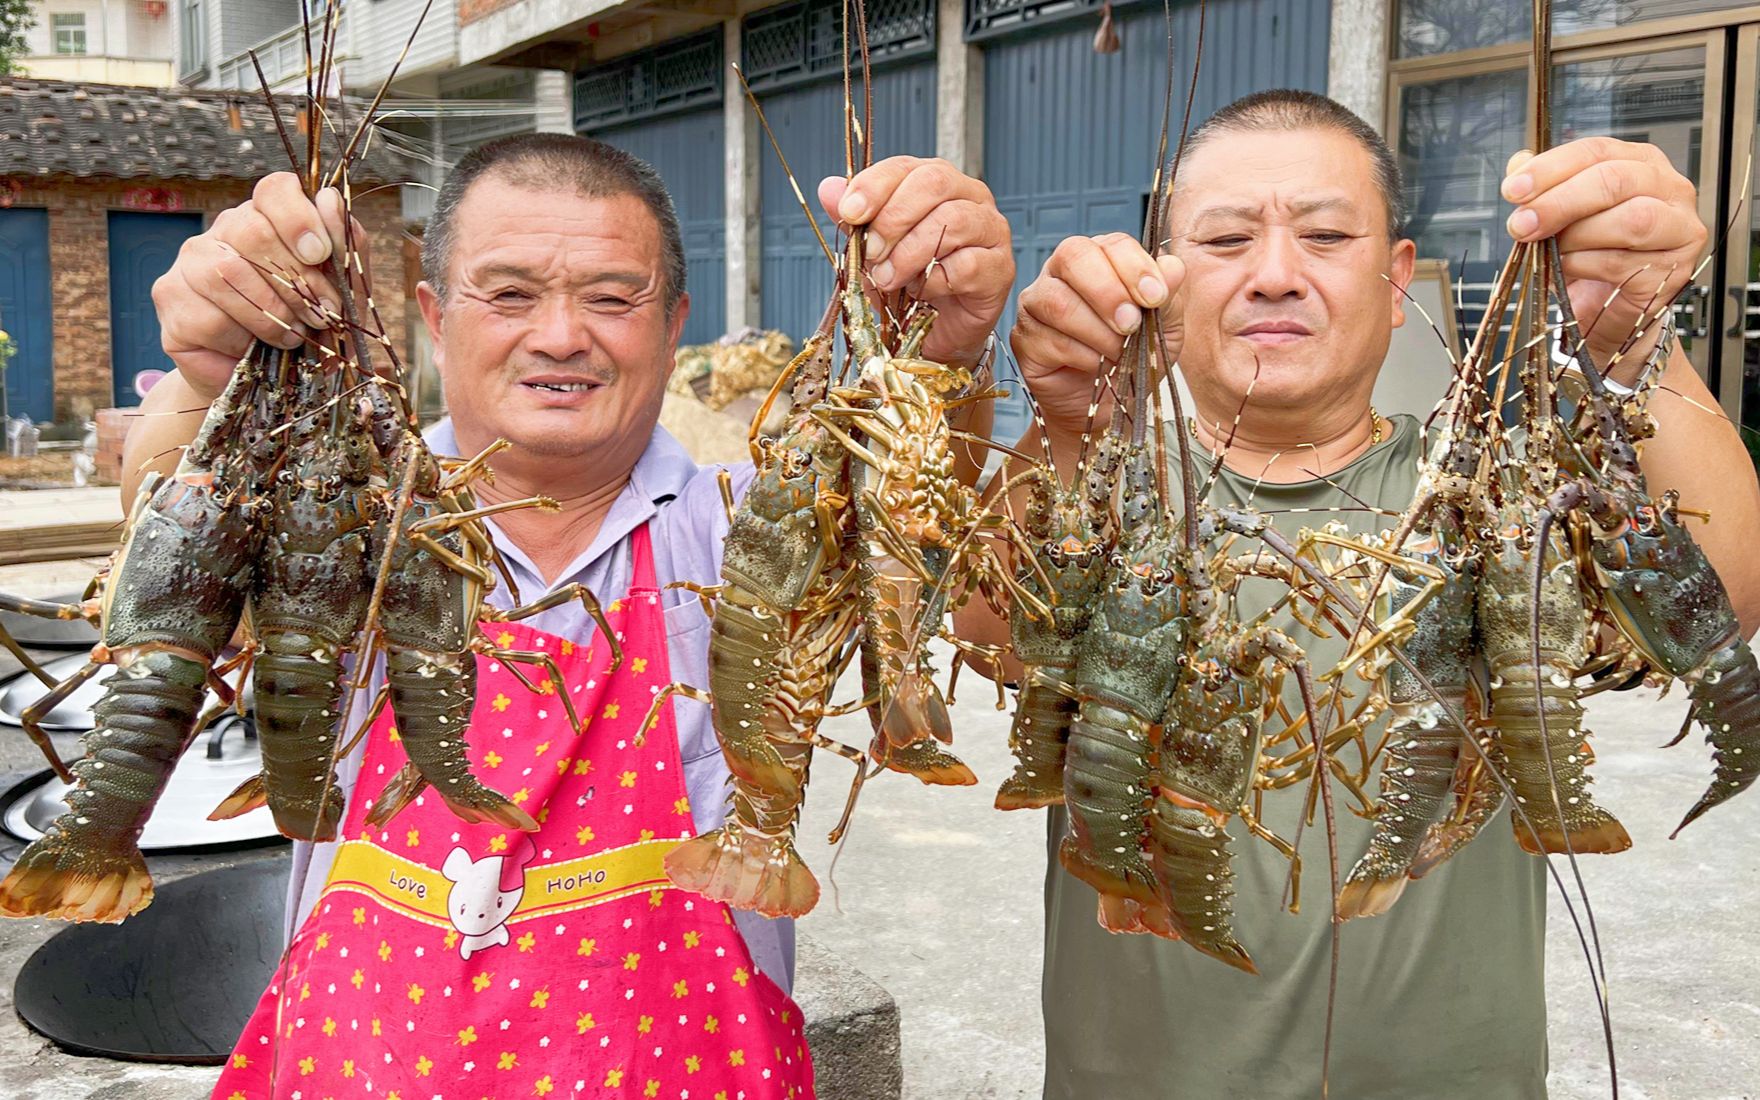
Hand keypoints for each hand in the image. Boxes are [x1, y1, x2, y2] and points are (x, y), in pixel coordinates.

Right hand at [151, 172, 365, 398]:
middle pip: (251, 231)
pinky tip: (253, 350)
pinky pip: (208, 317)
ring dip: (270, 314)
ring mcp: (189, 263)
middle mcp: (222, 233)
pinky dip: (242, 341)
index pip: (274, 190)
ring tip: (292, 336)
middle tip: (320, 313)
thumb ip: (343, 246)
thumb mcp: (341, 291)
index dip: (298, 217)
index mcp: (267, 219)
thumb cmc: (308, 328)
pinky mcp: (169, 300)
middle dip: (296, 280)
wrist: (268, 381)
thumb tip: (330, 200)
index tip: (318, 253)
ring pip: (225, 274)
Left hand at [817, 157, 1013, 365]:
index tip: (850, 213)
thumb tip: (828, 189)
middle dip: (893, 218)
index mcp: (935, 182)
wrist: (936, 331)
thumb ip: (854, 219)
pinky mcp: (1000, 267)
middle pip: (933, 183)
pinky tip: (922, 293)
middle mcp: (969, 197)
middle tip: (872, 252)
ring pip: (951, 221)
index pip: (906, 166)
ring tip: (889, 278)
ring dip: (910, 253)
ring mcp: (990, 229)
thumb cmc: (909, 283)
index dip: (874, 186)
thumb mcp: (872, 249)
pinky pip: (966, 265)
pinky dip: (935, 280)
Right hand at [1009, 232, 1182, 440]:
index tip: (1156, 297)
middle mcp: (1062, 273)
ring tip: (1118, 351)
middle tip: (1131, 323)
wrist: (1110, 408)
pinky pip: (1048, 338)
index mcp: (1101, 260)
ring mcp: (1037, 303)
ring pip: (1057, 300)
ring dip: (1096, 330)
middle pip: (1074, 256)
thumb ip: (1168, 297)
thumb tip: (1173, 267)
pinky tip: (1096, 366)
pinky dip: (1081, 355)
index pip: (1112, 244)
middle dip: (1108, 291)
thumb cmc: (1134, 360)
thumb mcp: (1164, 330)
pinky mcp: (1023, 338)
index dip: (1135, 267)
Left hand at [1502, 137, 1706, 376]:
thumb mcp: (1559, 215)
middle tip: (1521, 224)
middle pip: (1615, 180)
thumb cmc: (1588, 252)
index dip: (1550, 168)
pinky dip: (1583, 266)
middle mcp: (1668, 188)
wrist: (1606, 307)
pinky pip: (1624, 262)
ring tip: (1548, 250)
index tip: (1512, 190)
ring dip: (1575, 236)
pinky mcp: (1674, 267)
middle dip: (1559, 202)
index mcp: (1639, 162)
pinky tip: (1566, 269)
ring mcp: (1678, 227)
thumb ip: (1542, 185)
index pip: (1596, 151)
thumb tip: (1518, 164)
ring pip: (1630, 219)